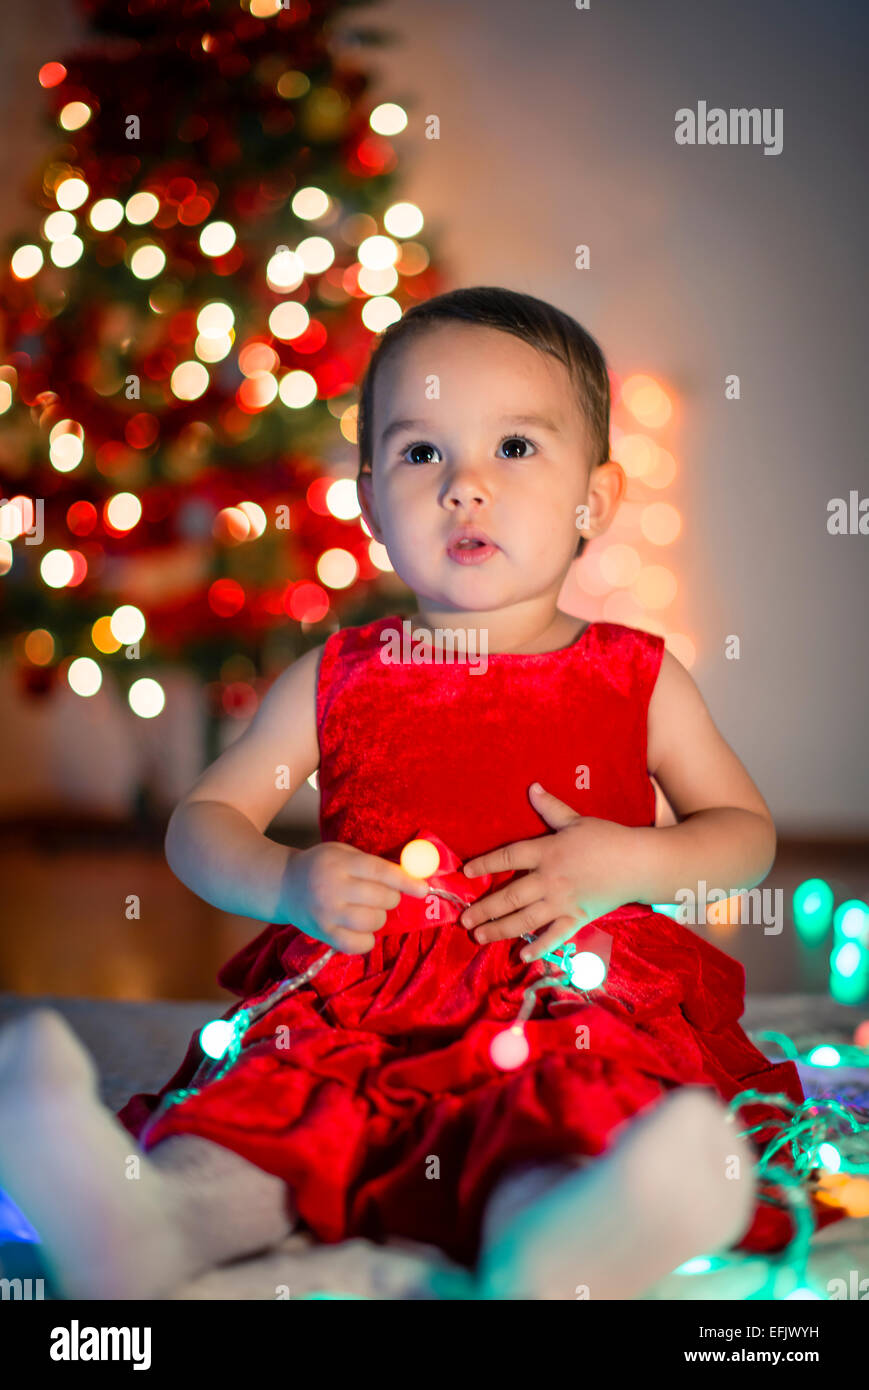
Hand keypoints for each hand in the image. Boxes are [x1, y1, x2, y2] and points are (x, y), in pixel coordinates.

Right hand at [282, 842, 428, 954]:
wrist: (283, 884)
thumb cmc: (320, 865)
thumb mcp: (343, 853)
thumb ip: (372, 864)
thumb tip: (411, 877)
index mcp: (340, 863)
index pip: (381, 872)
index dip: (406, 881)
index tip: (424, 889)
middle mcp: (333, 888)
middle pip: (380, 899)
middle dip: (391, 898)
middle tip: (383, 896)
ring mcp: (327, 914)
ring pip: (373, 922)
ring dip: (379, 918)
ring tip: (368, 910)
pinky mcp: (323, 934)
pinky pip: (358, 944)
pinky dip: (367, 939)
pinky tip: (361, 930)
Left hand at [459, 783, 640, 960]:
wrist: (639, 863)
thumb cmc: (608, 838)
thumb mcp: (576, 820)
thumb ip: (551, 808)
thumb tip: (531, 787)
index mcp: (547, 851)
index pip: (508, 857)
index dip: (485, 863)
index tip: (466, 872)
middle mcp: (549, 879)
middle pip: (509, 895)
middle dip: (484, 909)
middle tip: (463, 919)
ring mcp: (562, 902)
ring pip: (524, 919)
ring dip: (499, 929)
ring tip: (479, 937)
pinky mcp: (577, 918)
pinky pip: (554, 936)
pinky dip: (538, 947)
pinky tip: (522, 955)